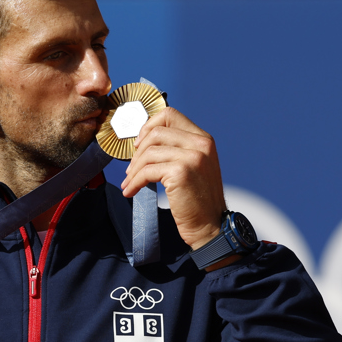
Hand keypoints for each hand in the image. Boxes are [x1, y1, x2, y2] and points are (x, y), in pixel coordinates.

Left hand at [121, 107, 226, 250]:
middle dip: (138, 151)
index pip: (170, 115)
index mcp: (203, 139)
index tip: (139, 144)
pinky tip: (132, 190)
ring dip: (134, 169)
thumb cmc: (199, 201)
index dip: (149, 126)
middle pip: (156, 132)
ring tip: (130, 182)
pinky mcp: (180, 172)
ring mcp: (192, 157)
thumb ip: (178, 149)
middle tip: (132, 169)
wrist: (211, 226)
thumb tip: (145, 142)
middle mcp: (200, 144)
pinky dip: (135, 181)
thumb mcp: (195, 166)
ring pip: (148, 152)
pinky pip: (147, 171)